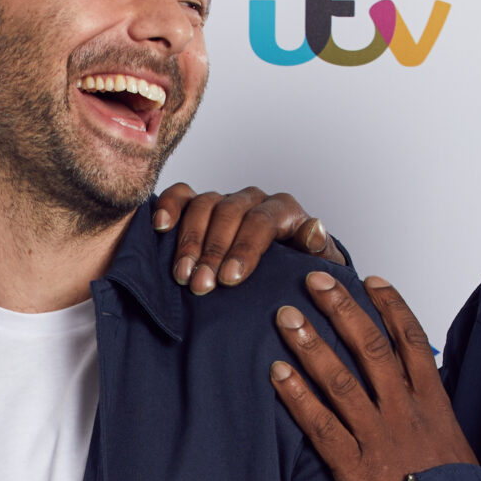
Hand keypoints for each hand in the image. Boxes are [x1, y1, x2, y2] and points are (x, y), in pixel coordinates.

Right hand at [152, 184, 344, 294]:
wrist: (283, 276)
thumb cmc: (299, 274)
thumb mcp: (319, 267)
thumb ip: (319, 250)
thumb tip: (314, 229)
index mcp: (284, 211)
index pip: (262, 221)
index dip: (244, 249)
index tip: (229, 279)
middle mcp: (254, 200)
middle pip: (229, 213)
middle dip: (213, 251)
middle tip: (201, 285)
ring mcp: (225, 200)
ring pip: (204, 205)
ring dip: (189, 241)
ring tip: (182, 275)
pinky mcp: (200, 204)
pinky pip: (181, 195)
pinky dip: (169, 206)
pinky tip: (161, 227)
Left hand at [269, 271, 478, 480]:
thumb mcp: (451, 443)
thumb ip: (429, 409)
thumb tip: (414, 381)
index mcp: (433, 403)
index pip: (412, 341)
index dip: (390, 306)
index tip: (370, 280)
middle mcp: (405, 413)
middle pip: (372, 349)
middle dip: (342, 310)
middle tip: (315, 282)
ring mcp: (379, 438)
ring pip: (342, 380)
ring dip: (312, 345)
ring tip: (286, 317)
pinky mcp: (355, 467)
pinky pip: (321, 425)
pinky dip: (298, 397)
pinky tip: (277, 373)